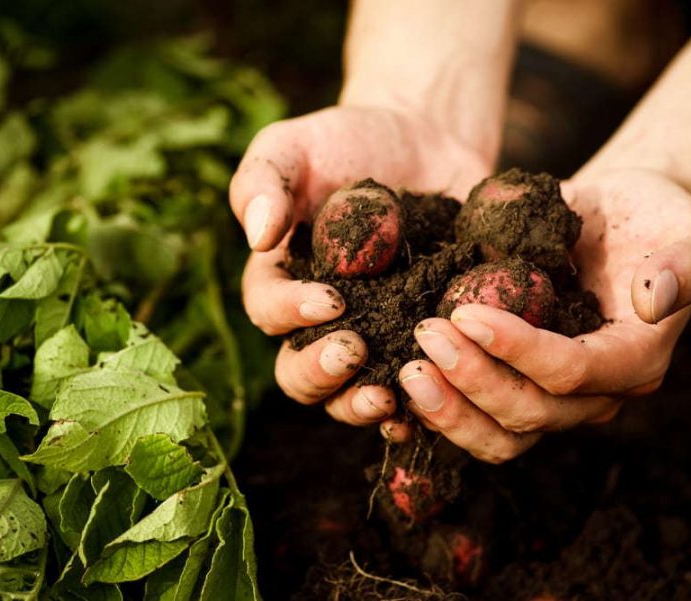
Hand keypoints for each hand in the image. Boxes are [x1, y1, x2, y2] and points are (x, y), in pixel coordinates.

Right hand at [231, 105, 490, 426]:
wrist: (422, 143)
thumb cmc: (345, 142)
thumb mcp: (295, 146)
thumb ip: (265, 181)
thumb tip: (257, 235)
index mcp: (279, 280)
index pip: (268, 311)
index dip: (291, 314)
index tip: (330, 299)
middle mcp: (318, 323)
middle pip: (299, 373)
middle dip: (321, 372)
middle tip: (355, 350)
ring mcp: (370, 338)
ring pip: (347, 396)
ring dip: (361, 404)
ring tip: (389, 397)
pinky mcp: (416, 344)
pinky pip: (410, 391)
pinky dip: (416, 408)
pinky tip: (433, 406)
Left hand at [397, 168, 690, 461]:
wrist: (615, 219)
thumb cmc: (651, 216)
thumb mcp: (687, 227)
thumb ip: (681, 263)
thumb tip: (655, 297)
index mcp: (635, 359)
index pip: (573, 372)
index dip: (519, 351)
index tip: (467, 312)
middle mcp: (596, 393)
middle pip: (530, 413)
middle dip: (473, 379)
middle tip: (425, 333)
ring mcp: (554, 398)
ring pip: (501, 435)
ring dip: (450, 410)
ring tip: (406, 369)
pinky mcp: (519, 388)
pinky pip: (478, 420)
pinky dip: (440, 411)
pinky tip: (401, 384)